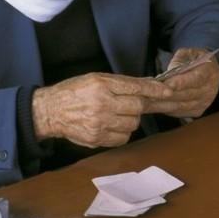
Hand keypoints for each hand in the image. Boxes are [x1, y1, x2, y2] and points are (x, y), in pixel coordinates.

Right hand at [32, 72, 171, 146]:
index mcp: (102, 85)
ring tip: (118, 114)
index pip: (136, 87)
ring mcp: (100, 123)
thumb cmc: (74, 92)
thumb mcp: (96, 79)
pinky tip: (112, 125)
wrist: (50, 111)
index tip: (168, 91)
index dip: (155, 90)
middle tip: (133, 104)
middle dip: (140, 106)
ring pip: (133, 124)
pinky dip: (123, 132)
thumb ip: (121, 83)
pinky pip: (123, 138)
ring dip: (131, 119)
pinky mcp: (97, 138)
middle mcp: (102, 104)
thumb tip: (148, 84)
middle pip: (137, 107)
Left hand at [144, 47, 218, 118]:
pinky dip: (165, 109)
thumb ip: (180, 59)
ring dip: (162, 105)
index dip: (181, 82)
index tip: (166, 84)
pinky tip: (153, 106)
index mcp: (211, 72)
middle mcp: (210, 89)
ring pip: (181, 106)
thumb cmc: (196, 60)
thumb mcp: (189, 52)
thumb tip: (171, 71)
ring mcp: (205, 102)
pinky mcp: (197, 111)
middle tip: (149, 94)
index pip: (196, 79)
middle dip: (167, 95)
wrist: (209, 72)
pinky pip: (179, 112)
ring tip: (146, 102)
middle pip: (186, 95)